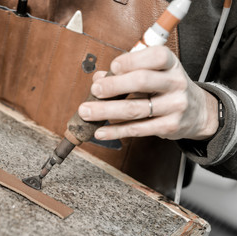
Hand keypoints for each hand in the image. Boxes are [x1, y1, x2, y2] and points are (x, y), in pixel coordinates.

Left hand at [78, 46, 218, 140]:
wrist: (197, 111)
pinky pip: (138, 129)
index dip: (131, 60)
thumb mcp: (154, 73)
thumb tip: (98, 78)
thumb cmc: (166, 87)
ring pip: (136, 108)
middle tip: (95, 90)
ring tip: (86, 112)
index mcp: (171, 64)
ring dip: (106, 111)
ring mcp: (175, 106)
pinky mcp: (170, 126)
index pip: (155, 56)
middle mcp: (176, 82)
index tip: (112, 67)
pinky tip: (100, 131)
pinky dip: (115, 131)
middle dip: (113, 86)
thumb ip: (126, 73)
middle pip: (142, 81)